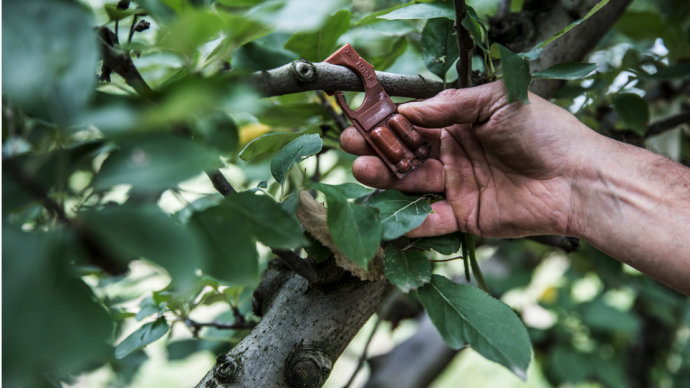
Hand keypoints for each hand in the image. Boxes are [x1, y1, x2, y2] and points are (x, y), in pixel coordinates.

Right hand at [340, 81, 595, 238]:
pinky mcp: (465, 217)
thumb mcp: (496, 101)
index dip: (387, 122)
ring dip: (386, 179)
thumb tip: (410, 110)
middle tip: (351, 145)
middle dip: (377, 149)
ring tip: (362, 170)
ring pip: (412, 184)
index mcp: (460, 124)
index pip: (414, 123)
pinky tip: (388, 215)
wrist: (578, 178)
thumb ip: (451, 104)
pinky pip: (432, 220)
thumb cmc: (543, 132)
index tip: (362, 119)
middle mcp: (454, 155)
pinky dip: (410, 221)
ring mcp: (457, 187)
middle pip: (406, 154)